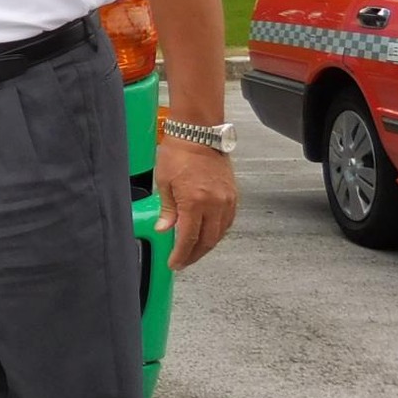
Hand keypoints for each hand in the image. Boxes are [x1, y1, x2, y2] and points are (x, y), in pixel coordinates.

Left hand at [154, 138, 237, 269]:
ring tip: (193, 252)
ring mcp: (227, 200)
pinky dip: (218, 232)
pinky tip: (208, 235)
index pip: (188, 239)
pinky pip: (228, 221)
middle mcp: (214, 204)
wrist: (198, 134)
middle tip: (183, 262)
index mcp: (194, 202)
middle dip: (194, 255)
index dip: (181, 255)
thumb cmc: (178, 154)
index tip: (174, 263)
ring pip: (220, 233)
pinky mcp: (233, 195)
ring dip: (207, 245)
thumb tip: (164, 229)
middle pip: (207, 241)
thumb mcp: (164, 182)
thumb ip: (167, 209)